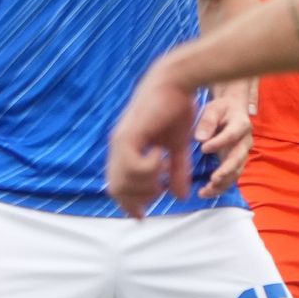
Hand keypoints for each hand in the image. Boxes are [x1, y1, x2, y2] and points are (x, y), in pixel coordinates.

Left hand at [107, 65, 198, 217]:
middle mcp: (118, 148)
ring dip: (147, 183)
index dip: (128, 204)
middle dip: (138, 198)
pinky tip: (161, 156)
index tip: (142, 215)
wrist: (175, 82)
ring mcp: (121, 141)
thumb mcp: (178, 147)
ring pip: (125, 180)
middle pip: (117, 189)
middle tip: (159, 191)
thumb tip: (181, 197)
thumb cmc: (176, 110)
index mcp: (126, 151)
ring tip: (164, 168)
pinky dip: (149, 168)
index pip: (117, 186)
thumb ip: (177, 172)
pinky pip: (133, 165)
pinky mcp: (129, 134)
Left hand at [195, 87, 254, 198]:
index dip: (219, 143)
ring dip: (222, 184)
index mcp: (241, 125)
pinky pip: (231, 178)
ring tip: (205, 192)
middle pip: (238, 159)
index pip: (232, 135)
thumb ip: (207, 121)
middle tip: (213, 180)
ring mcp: (242, 154)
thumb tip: (200, 138)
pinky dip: (220, 187)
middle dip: (226, 171)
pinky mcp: (236, 163)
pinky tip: (206, 192)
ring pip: (236, 172)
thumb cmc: (221, 109)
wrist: (232, 111)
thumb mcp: (213, 109)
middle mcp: (245, 142)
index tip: (203, 148)